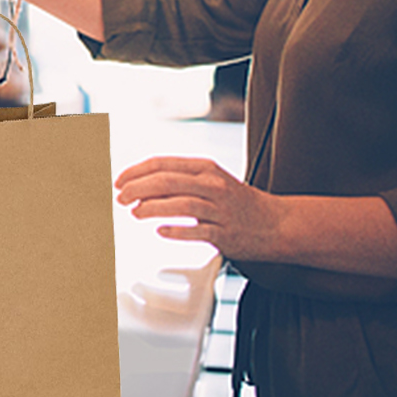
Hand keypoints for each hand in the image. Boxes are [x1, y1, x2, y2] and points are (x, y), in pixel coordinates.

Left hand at [115, 155, 270, 257]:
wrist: (276, 223)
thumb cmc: (238, 203)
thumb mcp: (212, 180)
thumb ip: (182, 180)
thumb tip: (144, 184)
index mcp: (205, 167)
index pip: (163, 163)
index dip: (137, 171)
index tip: (119, 180)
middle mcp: (212, 185)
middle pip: (167, 181)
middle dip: (138, 188)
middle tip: (120, 197)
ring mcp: (219, 209)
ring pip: (179, 203)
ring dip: (152, 208)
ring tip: (134, 212)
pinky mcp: (225, 233)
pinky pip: (196, 230)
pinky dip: (176, 230)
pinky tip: (160, 231)